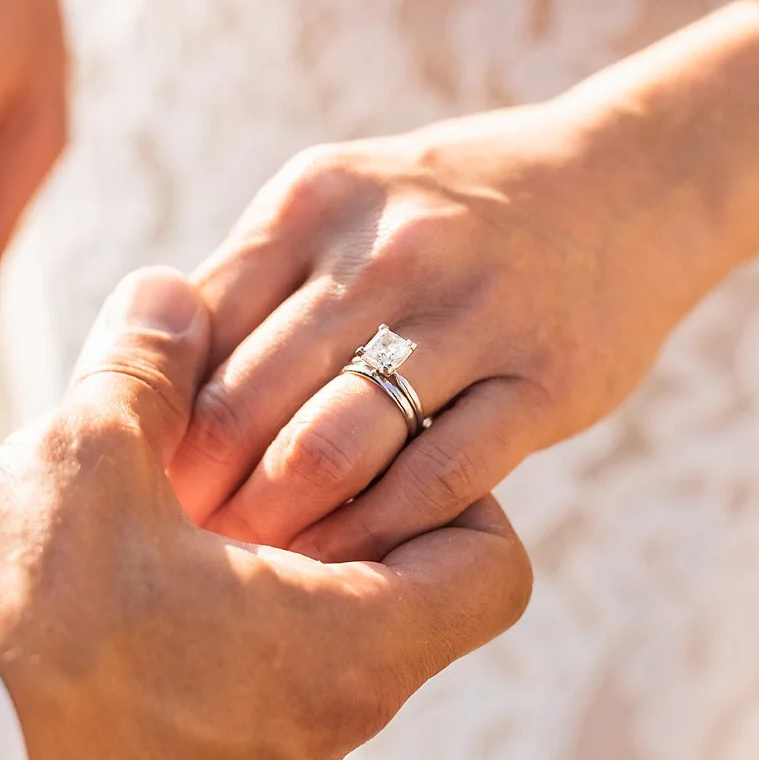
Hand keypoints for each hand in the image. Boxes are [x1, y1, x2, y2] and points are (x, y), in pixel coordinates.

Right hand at [0, 267, 531, 759]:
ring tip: (155, 515)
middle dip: (330, 519)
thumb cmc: (9, 621)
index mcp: (346, 654)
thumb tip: (174, 293)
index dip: (453, 488)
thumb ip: (150, 365)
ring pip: (301, 660)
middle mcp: (321, 741)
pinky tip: (101, 593)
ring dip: (254, 582)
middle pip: (396, 608)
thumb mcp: (86, 454)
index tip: (365, 439)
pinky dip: (199, 647)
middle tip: (241, 454)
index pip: (493, 569)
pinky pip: (226, 715)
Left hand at [170, 94, 730, 561]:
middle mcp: (389, 249)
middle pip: (249, 396)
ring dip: (277, 524)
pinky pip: (438, 479)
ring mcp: (474, 312)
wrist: (629, 184)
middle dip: (198, 491)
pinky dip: (378, 537)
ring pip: (334, 444)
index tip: (129, 493)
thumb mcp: (344, 208)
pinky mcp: (546, 380)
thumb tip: (139, 394)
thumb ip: (253, 286)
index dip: (150, 423)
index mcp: (314, 203)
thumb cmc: (449, 217)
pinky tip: (349, 573)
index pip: (194, 329)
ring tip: (251, 575)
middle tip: (173, 557)